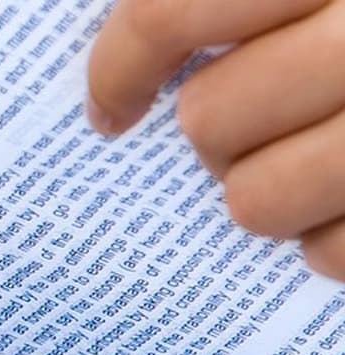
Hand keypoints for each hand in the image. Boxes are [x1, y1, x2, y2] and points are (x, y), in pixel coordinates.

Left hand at [88, 0, 344, 277]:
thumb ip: (215, 10)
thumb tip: (123, 35)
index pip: (164, 16)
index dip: (118, 70)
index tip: (110, 112)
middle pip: (206, 119)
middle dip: (215, 135)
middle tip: (255, 126)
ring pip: (254, 201)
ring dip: (265, 192)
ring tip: (308, 164)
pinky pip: (328, 253)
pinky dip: (327, 240)